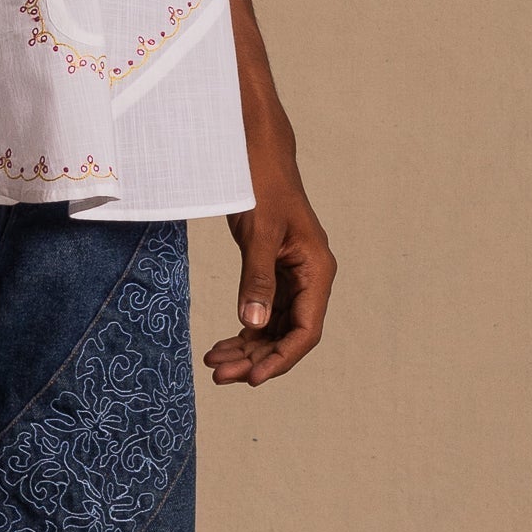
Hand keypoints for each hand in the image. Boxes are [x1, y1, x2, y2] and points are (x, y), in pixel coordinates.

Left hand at [203, 160, 333, 385]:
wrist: (256, 153)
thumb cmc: (263, 184)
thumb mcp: (258, 233)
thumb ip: (257, 279)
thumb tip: (253, 325)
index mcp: (317, 270)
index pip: (306, 330)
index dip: (281, 358)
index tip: (252, 378)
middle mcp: (309, 279)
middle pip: (288, 335)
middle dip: (256, 359)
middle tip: (219, 375)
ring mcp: (292, 278)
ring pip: (274, 328)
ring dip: (247, 350)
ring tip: (214, 364)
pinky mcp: (273, 273)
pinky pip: (262, 313)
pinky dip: (243, 331)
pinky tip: (221, 345)